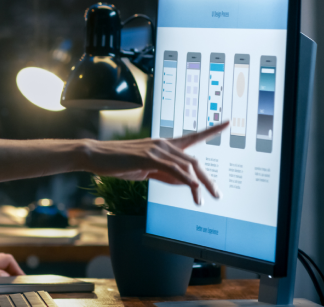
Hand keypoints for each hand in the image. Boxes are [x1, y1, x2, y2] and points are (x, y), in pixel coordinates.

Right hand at [87, 122, 227, 204]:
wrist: (96, 155)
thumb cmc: (118, 162)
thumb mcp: (145, 169)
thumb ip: (165, 173)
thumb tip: (182, 182)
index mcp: (164, 145)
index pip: (193, 136)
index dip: (212, 130)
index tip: (227, 123)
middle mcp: (163, 144)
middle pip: (193, 159)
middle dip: (208, 178)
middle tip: (217, 194)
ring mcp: (156, 149)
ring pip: (186, 165)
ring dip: (198, 184)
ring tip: (203, 200)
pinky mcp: (148, 157)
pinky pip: (173, 169)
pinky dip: (186, 179)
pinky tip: (193, 188)